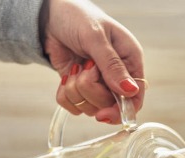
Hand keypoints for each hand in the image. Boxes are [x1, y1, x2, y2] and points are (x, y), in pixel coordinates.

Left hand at [40, 0, 145, 123]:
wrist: (50, 16)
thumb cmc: (78, 17)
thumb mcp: (95, 37)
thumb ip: (112, 65)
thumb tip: (131, 90)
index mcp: (130, 61)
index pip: (135, 97)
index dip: (122, 110)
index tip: (103, 114)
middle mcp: (117, 76)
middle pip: (110, 105)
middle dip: (90, 90)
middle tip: (84, 67)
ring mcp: (99, 84)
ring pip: (90, 108)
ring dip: (76, 90)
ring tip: (75, 68)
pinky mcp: (81, 89)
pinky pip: (74, 106)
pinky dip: (66, 95)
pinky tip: (67, 76)